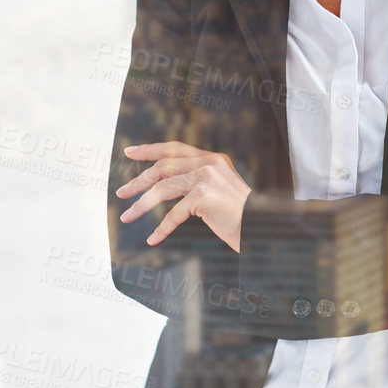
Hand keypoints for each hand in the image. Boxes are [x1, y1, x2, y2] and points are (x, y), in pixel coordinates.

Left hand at [117, 142, 252, 251]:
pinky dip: (161, 228)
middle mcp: (209, 163)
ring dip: (141, 204)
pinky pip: (174, 214)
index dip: (150, 150)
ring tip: (126, 216)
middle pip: (163, 168)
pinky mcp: (204, 197)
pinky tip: (152, 238)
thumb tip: (167, 184)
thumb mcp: (220, 189)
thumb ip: (200, 180)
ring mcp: (207, 178)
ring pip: (162, 189)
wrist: (265, 223)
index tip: (129, 152)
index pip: (174, 148)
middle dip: (138, 181)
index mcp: (212, 158)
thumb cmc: (242, 212)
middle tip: (121, 193)